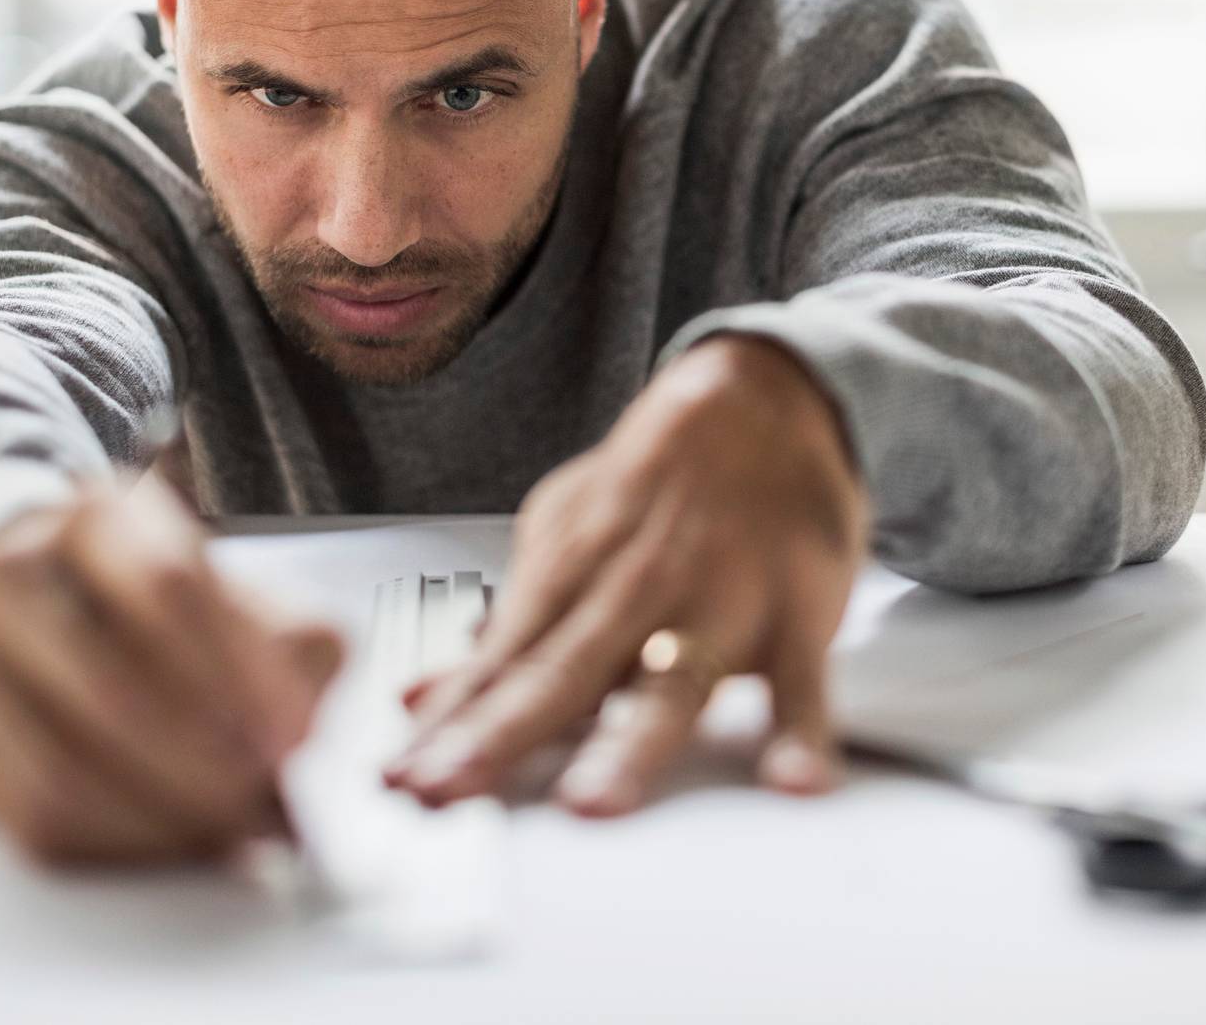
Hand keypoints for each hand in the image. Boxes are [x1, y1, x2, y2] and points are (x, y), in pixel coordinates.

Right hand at [0, 472, 344, 865]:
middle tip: (267, 804)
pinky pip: (32, 815)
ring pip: (65, 767)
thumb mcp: (229, 586)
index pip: (170, 590)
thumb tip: (304, 725)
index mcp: (100, 517)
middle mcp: (16, 572)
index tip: (293, 737)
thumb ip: (290, 639)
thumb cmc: (150, 600)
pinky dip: (119, 843)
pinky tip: (175, 841)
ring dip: (163, 816)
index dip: (239, 674)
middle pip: (112, 689)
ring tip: (232, 830)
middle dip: (205, 765)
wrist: (28, 591)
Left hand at [386, 336, 868, 814]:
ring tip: (592, 805)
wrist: (760, 400)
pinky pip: (803, 683)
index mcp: (575, 574)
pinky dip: (801, 732)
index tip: (402, 779)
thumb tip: (422, 699)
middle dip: (500, 736)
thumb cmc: (655, 486)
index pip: (500, 661)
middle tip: (449, 791)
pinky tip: (794, 780)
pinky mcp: (797, 613)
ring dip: (630, 746)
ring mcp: (719, 604)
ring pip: (672, 685)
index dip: (448, 723)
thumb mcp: (564, 534)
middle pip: (562, 675)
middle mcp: (638, 592)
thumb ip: (504, 626)